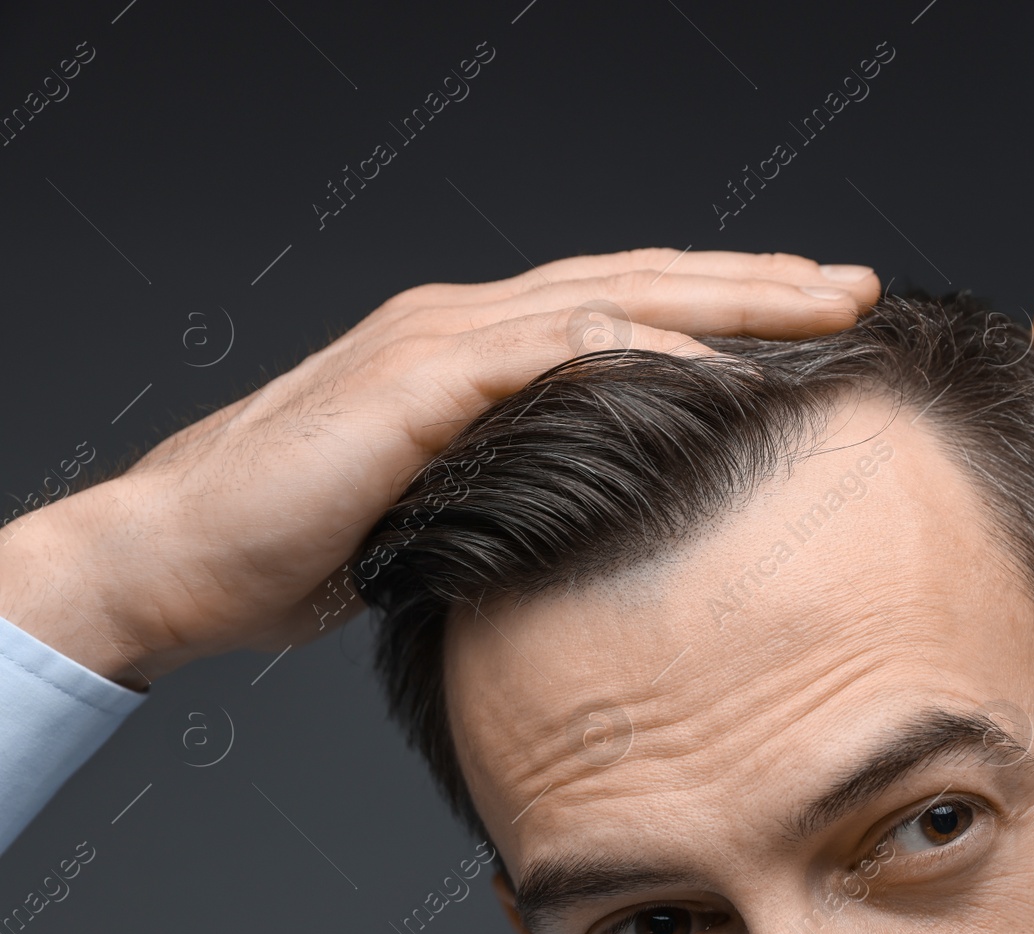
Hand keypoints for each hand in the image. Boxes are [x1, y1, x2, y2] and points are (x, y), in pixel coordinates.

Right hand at [0, 249, 879, 688]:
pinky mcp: (418, 379)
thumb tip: (596, 516)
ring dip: (725, 296)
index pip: (624, 307)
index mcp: (479, 348)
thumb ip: (515, 483)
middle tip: (854, 285)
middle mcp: (469, 321)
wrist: (178, 553)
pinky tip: (717, 362)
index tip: (810, 323)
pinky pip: (551, 349)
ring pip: (613, 294)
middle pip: (642, 280)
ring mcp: (443, 338)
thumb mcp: (442, 504)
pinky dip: (641, 348)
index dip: (722, 308)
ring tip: (821, 304)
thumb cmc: (301, 540)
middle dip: (757, 281)